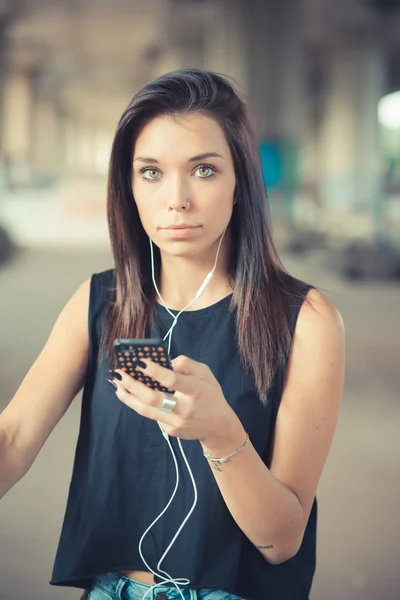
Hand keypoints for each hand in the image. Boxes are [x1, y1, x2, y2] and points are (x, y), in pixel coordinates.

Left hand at [111, 355, 243, 445]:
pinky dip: (141, 404)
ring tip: (117, 385)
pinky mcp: (169, 430)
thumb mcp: (206, 374)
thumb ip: (187, 364)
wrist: (218, 428)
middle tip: (119, 374)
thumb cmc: (210, 396)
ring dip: (128, 396)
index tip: (139, 361)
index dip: (154, 371)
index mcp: (195, 391)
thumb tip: (166, 361)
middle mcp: (184, 409)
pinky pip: (152, 415)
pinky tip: (133, 395)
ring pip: (146, 410)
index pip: (171, 380)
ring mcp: (175, 422)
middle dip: (132, 385)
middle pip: (152, 398)